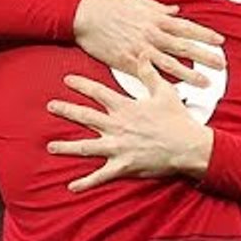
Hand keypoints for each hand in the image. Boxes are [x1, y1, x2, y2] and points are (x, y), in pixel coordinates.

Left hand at [46, 56, 213, 191]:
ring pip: (87, 147)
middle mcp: (117, 127)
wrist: (189, 147)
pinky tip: (72, 187)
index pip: (97, 92)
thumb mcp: (164, 92)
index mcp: (125, 108)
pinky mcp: (124, 166)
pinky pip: (101, 176)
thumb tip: (142, 54)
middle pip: (86, 117)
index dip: (81, 85)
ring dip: (67, 147)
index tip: (67, 80)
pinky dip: (86, 182)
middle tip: (50, 106)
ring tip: (51, 147)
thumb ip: (150, 73)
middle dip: (66, 110)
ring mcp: (118, 148)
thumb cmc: (178, 120)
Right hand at [73, 0, 224, 87]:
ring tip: (204, 82)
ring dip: (189, 73)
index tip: (219, 41)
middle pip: (184, 46)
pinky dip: (161, 82)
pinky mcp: (127, 61)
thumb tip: (174, 10)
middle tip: (221, 65)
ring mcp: (140, 49)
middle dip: (205, 56)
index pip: (186, 27)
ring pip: (170, 63)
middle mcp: (151, 34)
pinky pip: (147, 74)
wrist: (84, 14)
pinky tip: (172, 90)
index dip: (204, 34)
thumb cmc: (108, 4)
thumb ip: (157, 7)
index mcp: (155, 18)